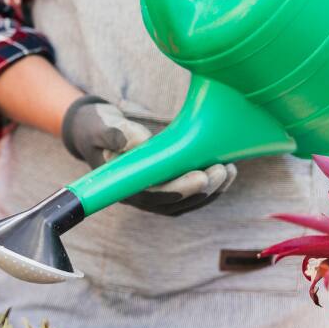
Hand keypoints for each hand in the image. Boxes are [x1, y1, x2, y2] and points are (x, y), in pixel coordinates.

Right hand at [61, 95, 236, 215]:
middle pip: (176, 202)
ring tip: (230, 170)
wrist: (98, 129)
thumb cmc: (98, 127)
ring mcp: (155, 192)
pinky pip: (192, 192)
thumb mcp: (100, 125)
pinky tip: (227, 169)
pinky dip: (211, 185)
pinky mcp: (167, 183)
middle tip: (223, 170)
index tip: (200, 177)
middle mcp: (140, 195)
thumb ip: (114, 133)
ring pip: (188, 201)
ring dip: (212, 190)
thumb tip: (139, 142)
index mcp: (123, 186)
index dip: (178, 191)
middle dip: (203, 189)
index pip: (153, 196)